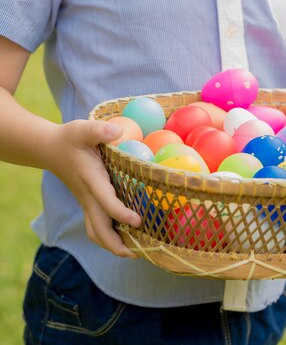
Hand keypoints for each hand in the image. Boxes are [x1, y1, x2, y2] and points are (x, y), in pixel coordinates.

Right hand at [46, 120, 140, 257]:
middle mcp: (89, 198)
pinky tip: (128, 238)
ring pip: (96, 233)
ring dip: (113, 245)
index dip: (121, 214)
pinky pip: (97, 227)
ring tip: (135, 252)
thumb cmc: (70, 139)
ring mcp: (87, 203)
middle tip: (140, 252)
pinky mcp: (88, 204)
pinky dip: (110, 237)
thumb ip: (99, 130)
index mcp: (91, 181)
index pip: (106, 203)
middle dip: (117, 245)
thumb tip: (117, 130)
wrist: (49, 149)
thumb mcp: (82, 129)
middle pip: (99, 230)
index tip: (138, 221)